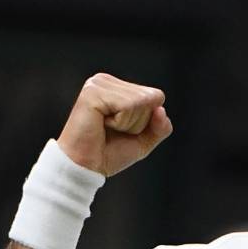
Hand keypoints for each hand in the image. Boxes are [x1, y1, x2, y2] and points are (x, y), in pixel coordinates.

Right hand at [58, 73, 172, 176]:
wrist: (86, 167)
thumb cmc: (109, 153)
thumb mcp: (144, 141)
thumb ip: (160, 127)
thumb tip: (161, 109)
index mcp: (117, 87)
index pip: (156, 97)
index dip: (147, 121)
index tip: (123, 129)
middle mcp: (106, 81)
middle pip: (150, 98)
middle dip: (138, 122)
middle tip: (114, 130)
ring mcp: (98, 84)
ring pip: (140, 101)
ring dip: (128, 124)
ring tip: (106, 128)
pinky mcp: (92, 93)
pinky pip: (127, 106)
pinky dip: (120, 122)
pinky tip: (102, 125)